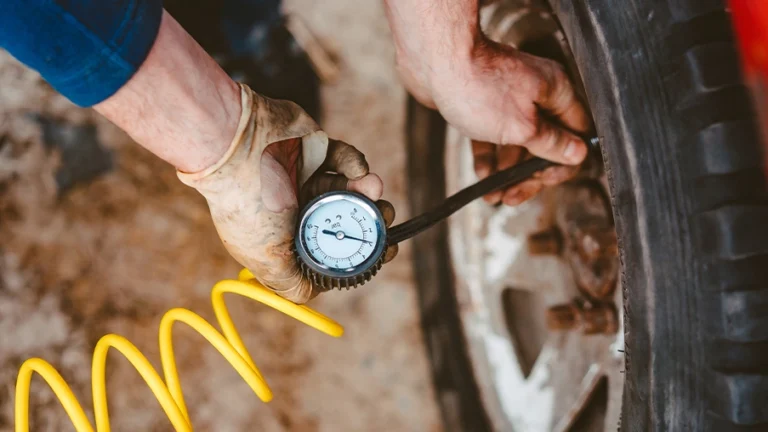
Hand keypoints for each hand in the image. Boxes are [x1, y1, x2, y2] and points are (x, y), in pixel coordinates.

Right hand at [178, 84, 397, 303]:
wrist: (238, 146)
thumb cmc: (249, 206)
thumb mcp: (267, 259)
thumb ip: (291, 283)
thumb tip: (311, 295)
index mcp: (285, 236)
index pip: (328, 250)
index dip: (356, 253)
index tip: (382, 252)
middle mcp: (296, 209)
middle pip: (344, 219)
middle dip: (370, 220)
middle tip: (385, 217)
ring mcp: (306, 178)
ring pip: (349, 189)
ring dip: (368, 192)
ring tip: (376, 192)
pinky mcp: (314, 149)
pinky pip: (344, 158)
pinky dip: (355, 164)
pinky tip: (359, 172)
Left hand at [432, 42, 589, 204]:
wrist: (434, 60)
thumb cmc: (478, 87)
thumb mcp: (522, 126)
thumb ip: (552, 143)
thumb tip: (579, 154)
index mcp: (556, 93)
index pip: (575, 135)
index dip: (562, 163)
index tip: (542, 181)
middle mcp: (536, 94)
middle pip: (545, 144)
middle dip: (529, 175)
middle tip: (512, 197)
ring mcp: (508, 99)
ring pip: (517, 143)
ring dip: (507, 172)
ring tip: (493, 196)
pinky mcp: (482, 104)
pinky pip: (492, 136)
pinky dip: (488, 157)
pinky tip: (481, 176)